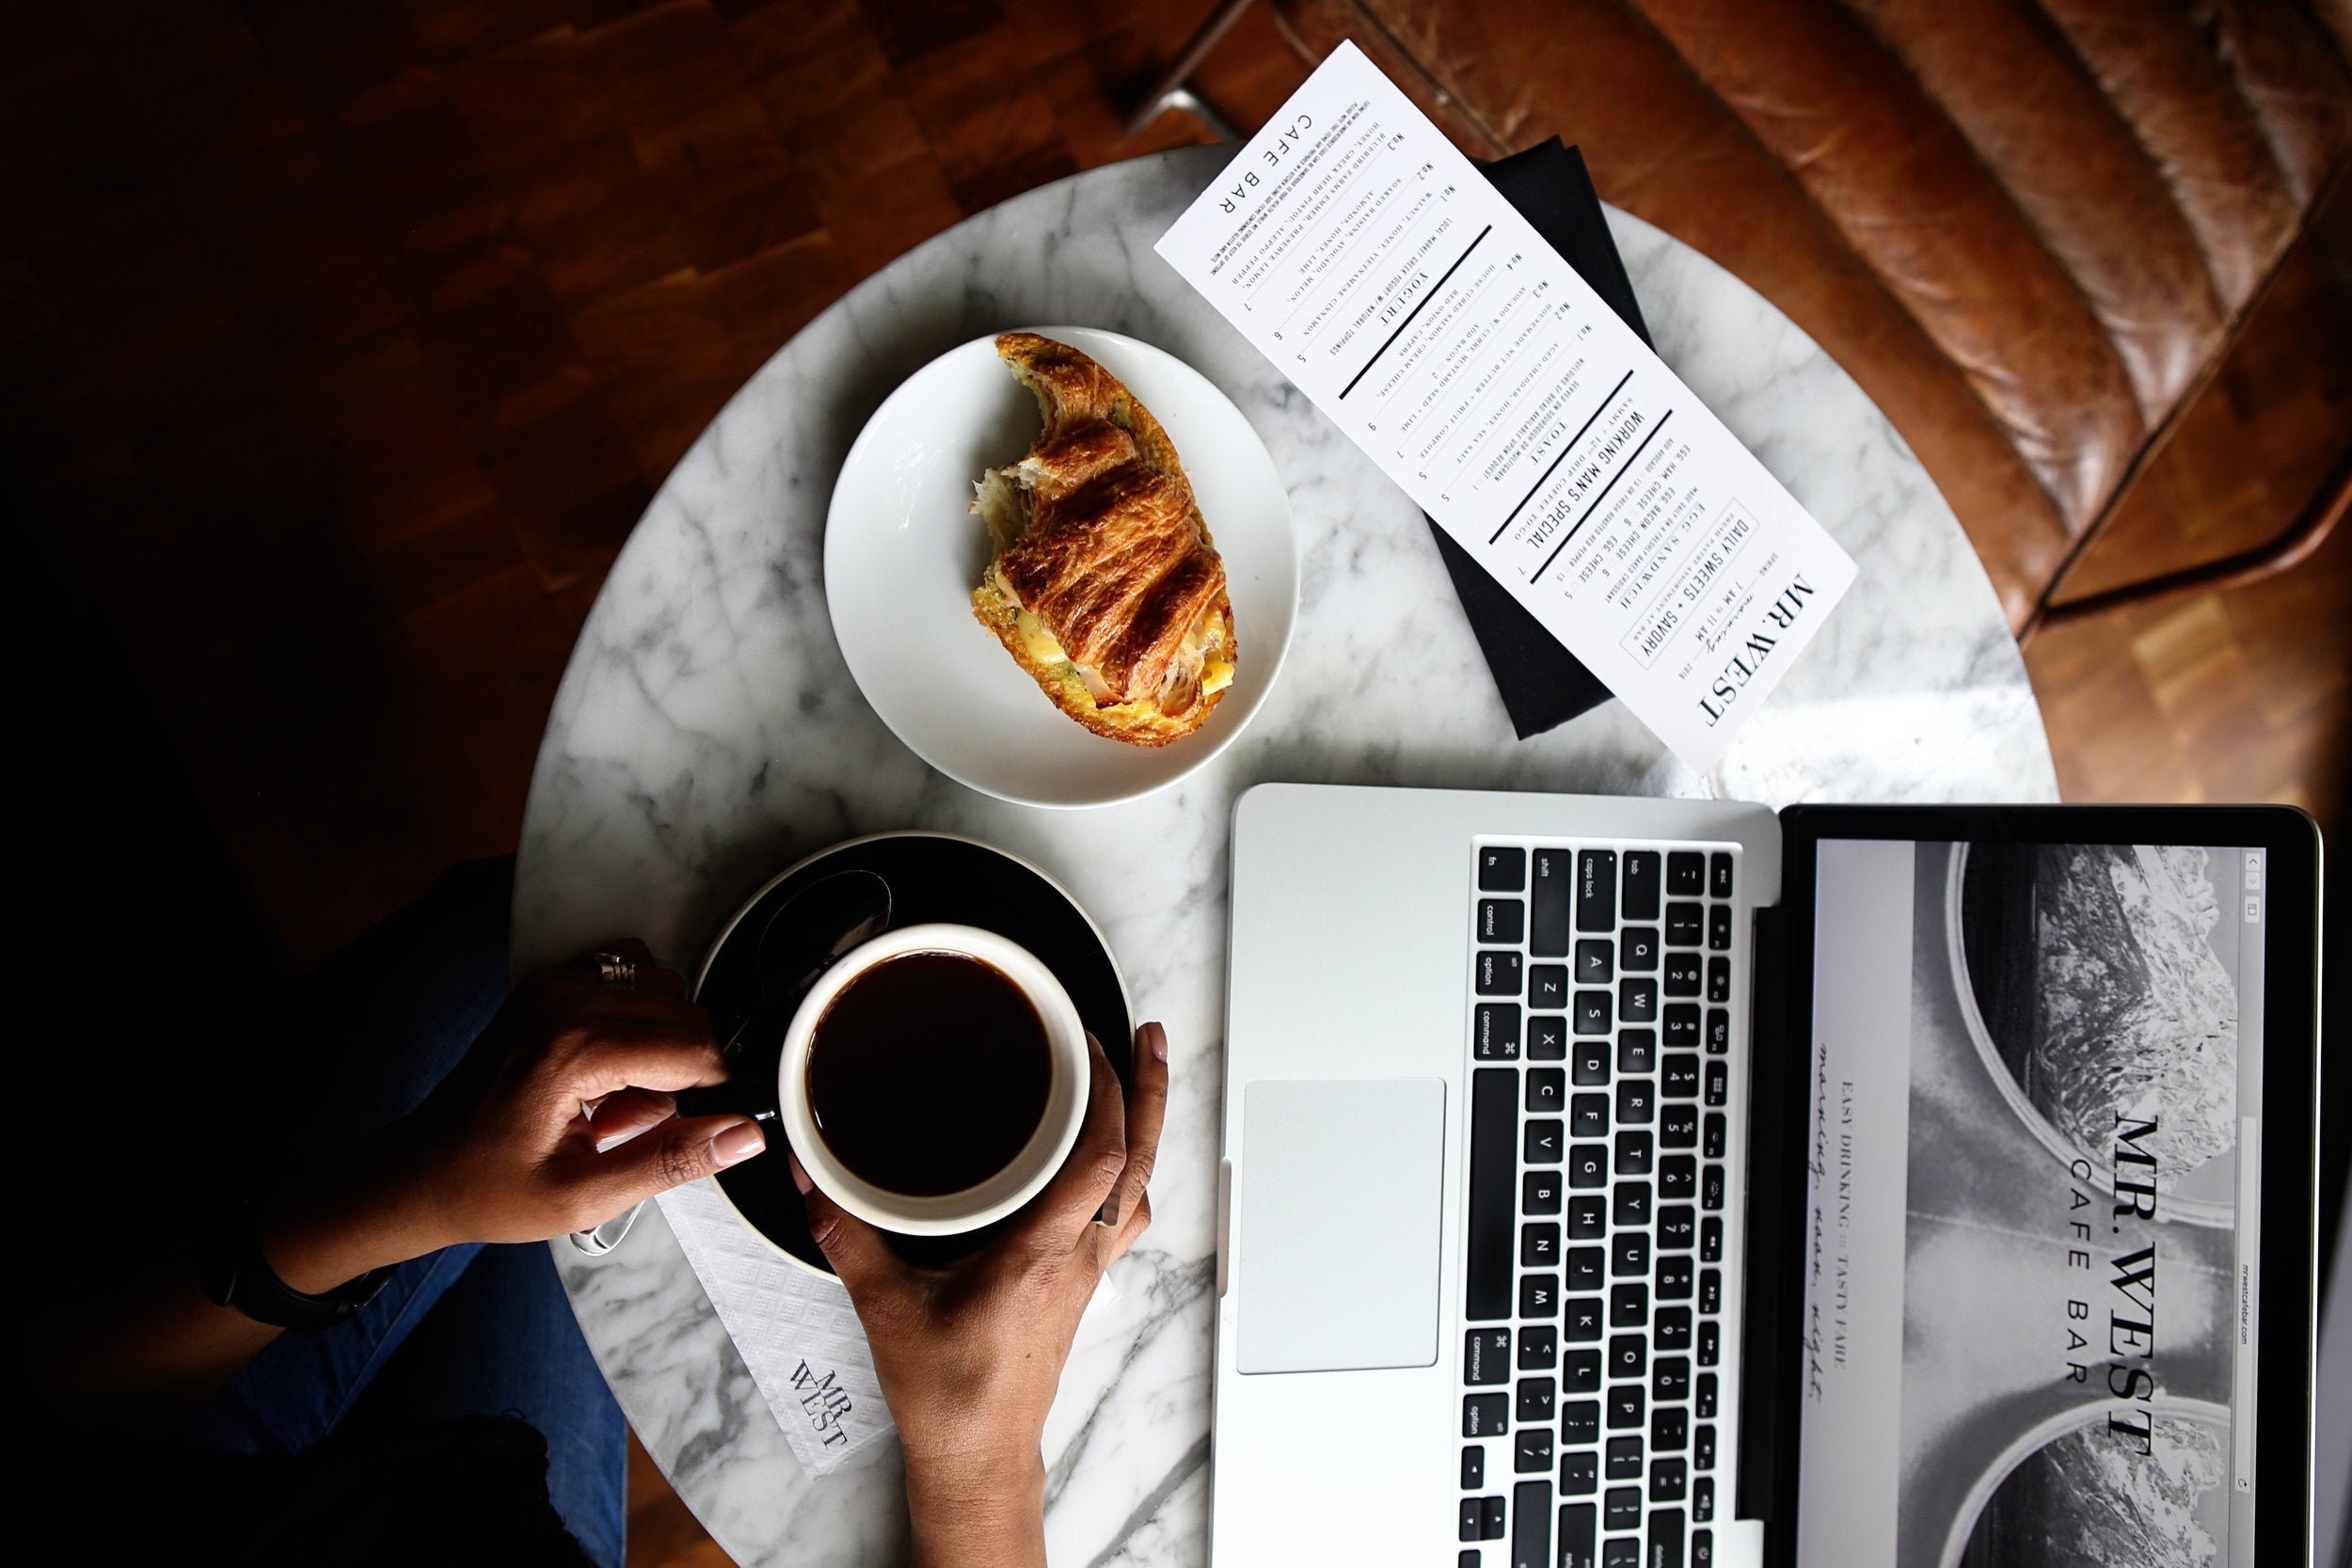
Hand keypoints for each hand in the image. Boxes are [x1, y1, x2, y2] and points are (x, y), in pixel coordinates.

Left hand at [257, 940, 768, 1291]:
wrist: (419, 1173)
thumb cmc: (490, 1189)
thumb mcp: (584, 1198)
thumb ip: (671, 1160)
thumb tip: (744, 1135)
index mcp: (574, 1052)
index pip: (697, 1051)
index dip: (711, 1096)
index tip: (688, 1132)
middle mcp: (565, 1002)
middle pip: (687, 1015)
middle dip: (684, 1072)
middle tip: (632, 1125)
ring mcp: (553, 985)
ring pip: (666, 988)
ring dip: (662, 1040)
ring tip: (616, 1097)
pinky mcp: (548, 984)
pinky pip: (630, 970)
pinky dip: (638, 1009)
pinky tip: (611, 1060)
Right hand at [797, 1022, 1169, 1567]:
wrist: (978, 1453)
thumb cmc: (946, 1392)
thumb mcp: (882, 1303)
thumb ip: (844, 1231)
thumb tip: (809, 1173)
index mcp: (1042, 1252)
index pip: (1100, 1156)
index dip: (1104, 1090)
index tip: (1082, 1041)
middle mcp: (1078, 1257)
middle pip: (1139, 1162)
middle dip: (1148, 1091)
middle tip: (1147, 1034)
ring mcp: (1088, 1272)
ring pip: (1139, 1188)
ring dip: (1145, 1129)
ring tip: (1140, 1079)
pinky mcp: (1081, 1285)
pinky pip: (1121, 1216)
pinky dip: (1125, 1174)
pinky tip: (1107, 1157)